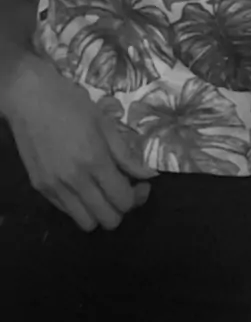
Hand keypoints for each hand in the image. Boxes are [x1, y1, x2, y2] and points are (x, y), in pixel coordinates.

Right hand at [3, 57, 156, 231]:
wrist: (29, 98)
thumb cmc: (71, 103)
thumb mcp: (105, 123)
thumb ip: (126, 154)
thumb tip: (149, 175)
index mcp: (94, 160)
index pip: (124, 200)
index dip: (137, 197)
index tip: (139, 183)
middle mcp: (74, 180)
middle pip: (107, 219)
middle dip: (121, 208)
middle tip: (123, 188)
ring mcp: (55, 187)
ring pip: (86, 223)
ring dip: (99, 212)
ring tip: (102, 190)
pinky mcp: (40, 188)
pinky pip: (66, 211)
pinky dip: (80, 205)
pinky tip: (82, 185)